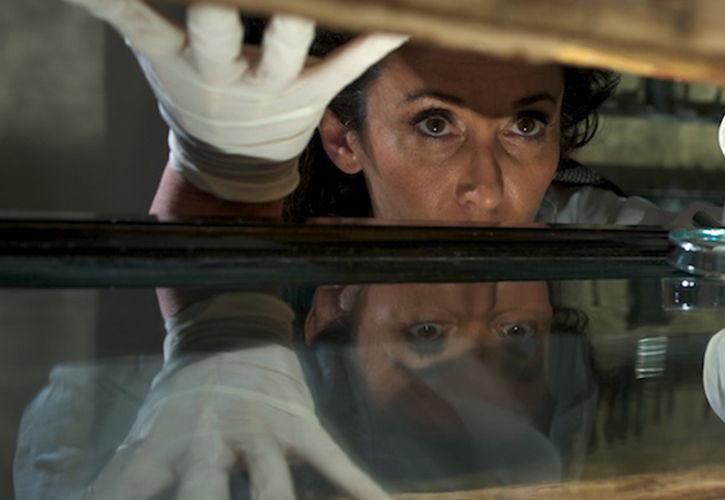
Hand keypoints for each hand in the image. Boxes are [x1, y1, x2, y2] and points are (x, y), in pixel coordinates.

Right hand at [65, 0, 405, 201]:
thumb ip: (133, 14)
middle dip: (223, 6)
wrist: (231, 157)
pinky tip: (398, 19)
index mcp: (176, 57)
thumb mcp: (157, 52)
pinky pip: (346, 64)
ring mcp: (270, 86)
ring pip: (284, 48)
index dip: (121, 2)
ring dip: (297, 19)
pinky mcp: (312, 94)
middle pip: (217, 32)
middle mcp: (221, 72)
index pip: (140, 21)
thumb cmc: (194, 85)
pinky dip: (374, 42)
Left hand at [86, 294, 388, 499]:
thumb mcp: (151, 427)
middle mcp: (211, 440)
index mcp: (167, 444)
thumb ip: (130, 471)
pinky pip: (332, 460)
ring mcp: (260, 433)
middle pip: (204, 493)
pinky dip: (357, 486)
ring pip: (270, 487)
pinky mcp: (300, 426)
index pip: (133, 487)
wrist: (233, 329)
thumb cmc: (188, 390)